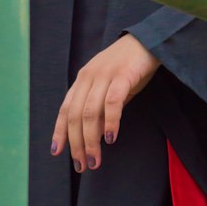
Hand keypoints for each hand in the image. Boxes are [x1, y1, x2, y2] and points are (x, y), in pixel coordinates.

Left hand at [51, 35, 160, 171]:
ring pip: (90, 113)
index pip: (65, 109)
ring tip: (95, 160)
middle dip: (77, 144)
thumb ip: (100, 108)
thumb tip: (94, 135)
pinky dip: (110, 121)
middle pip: (75, 116)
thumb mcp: (110, 87)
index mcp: (83, 80)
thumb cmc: (130, 67)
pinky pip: (112, 102)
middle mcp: (88, 77)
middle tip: (82, 165)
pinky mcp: (123, 75)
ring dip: (91, 140)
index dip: (59, 132)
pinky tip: (111, 138)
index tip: (57, 152)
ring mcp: (104, 75)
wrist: (150, 40)